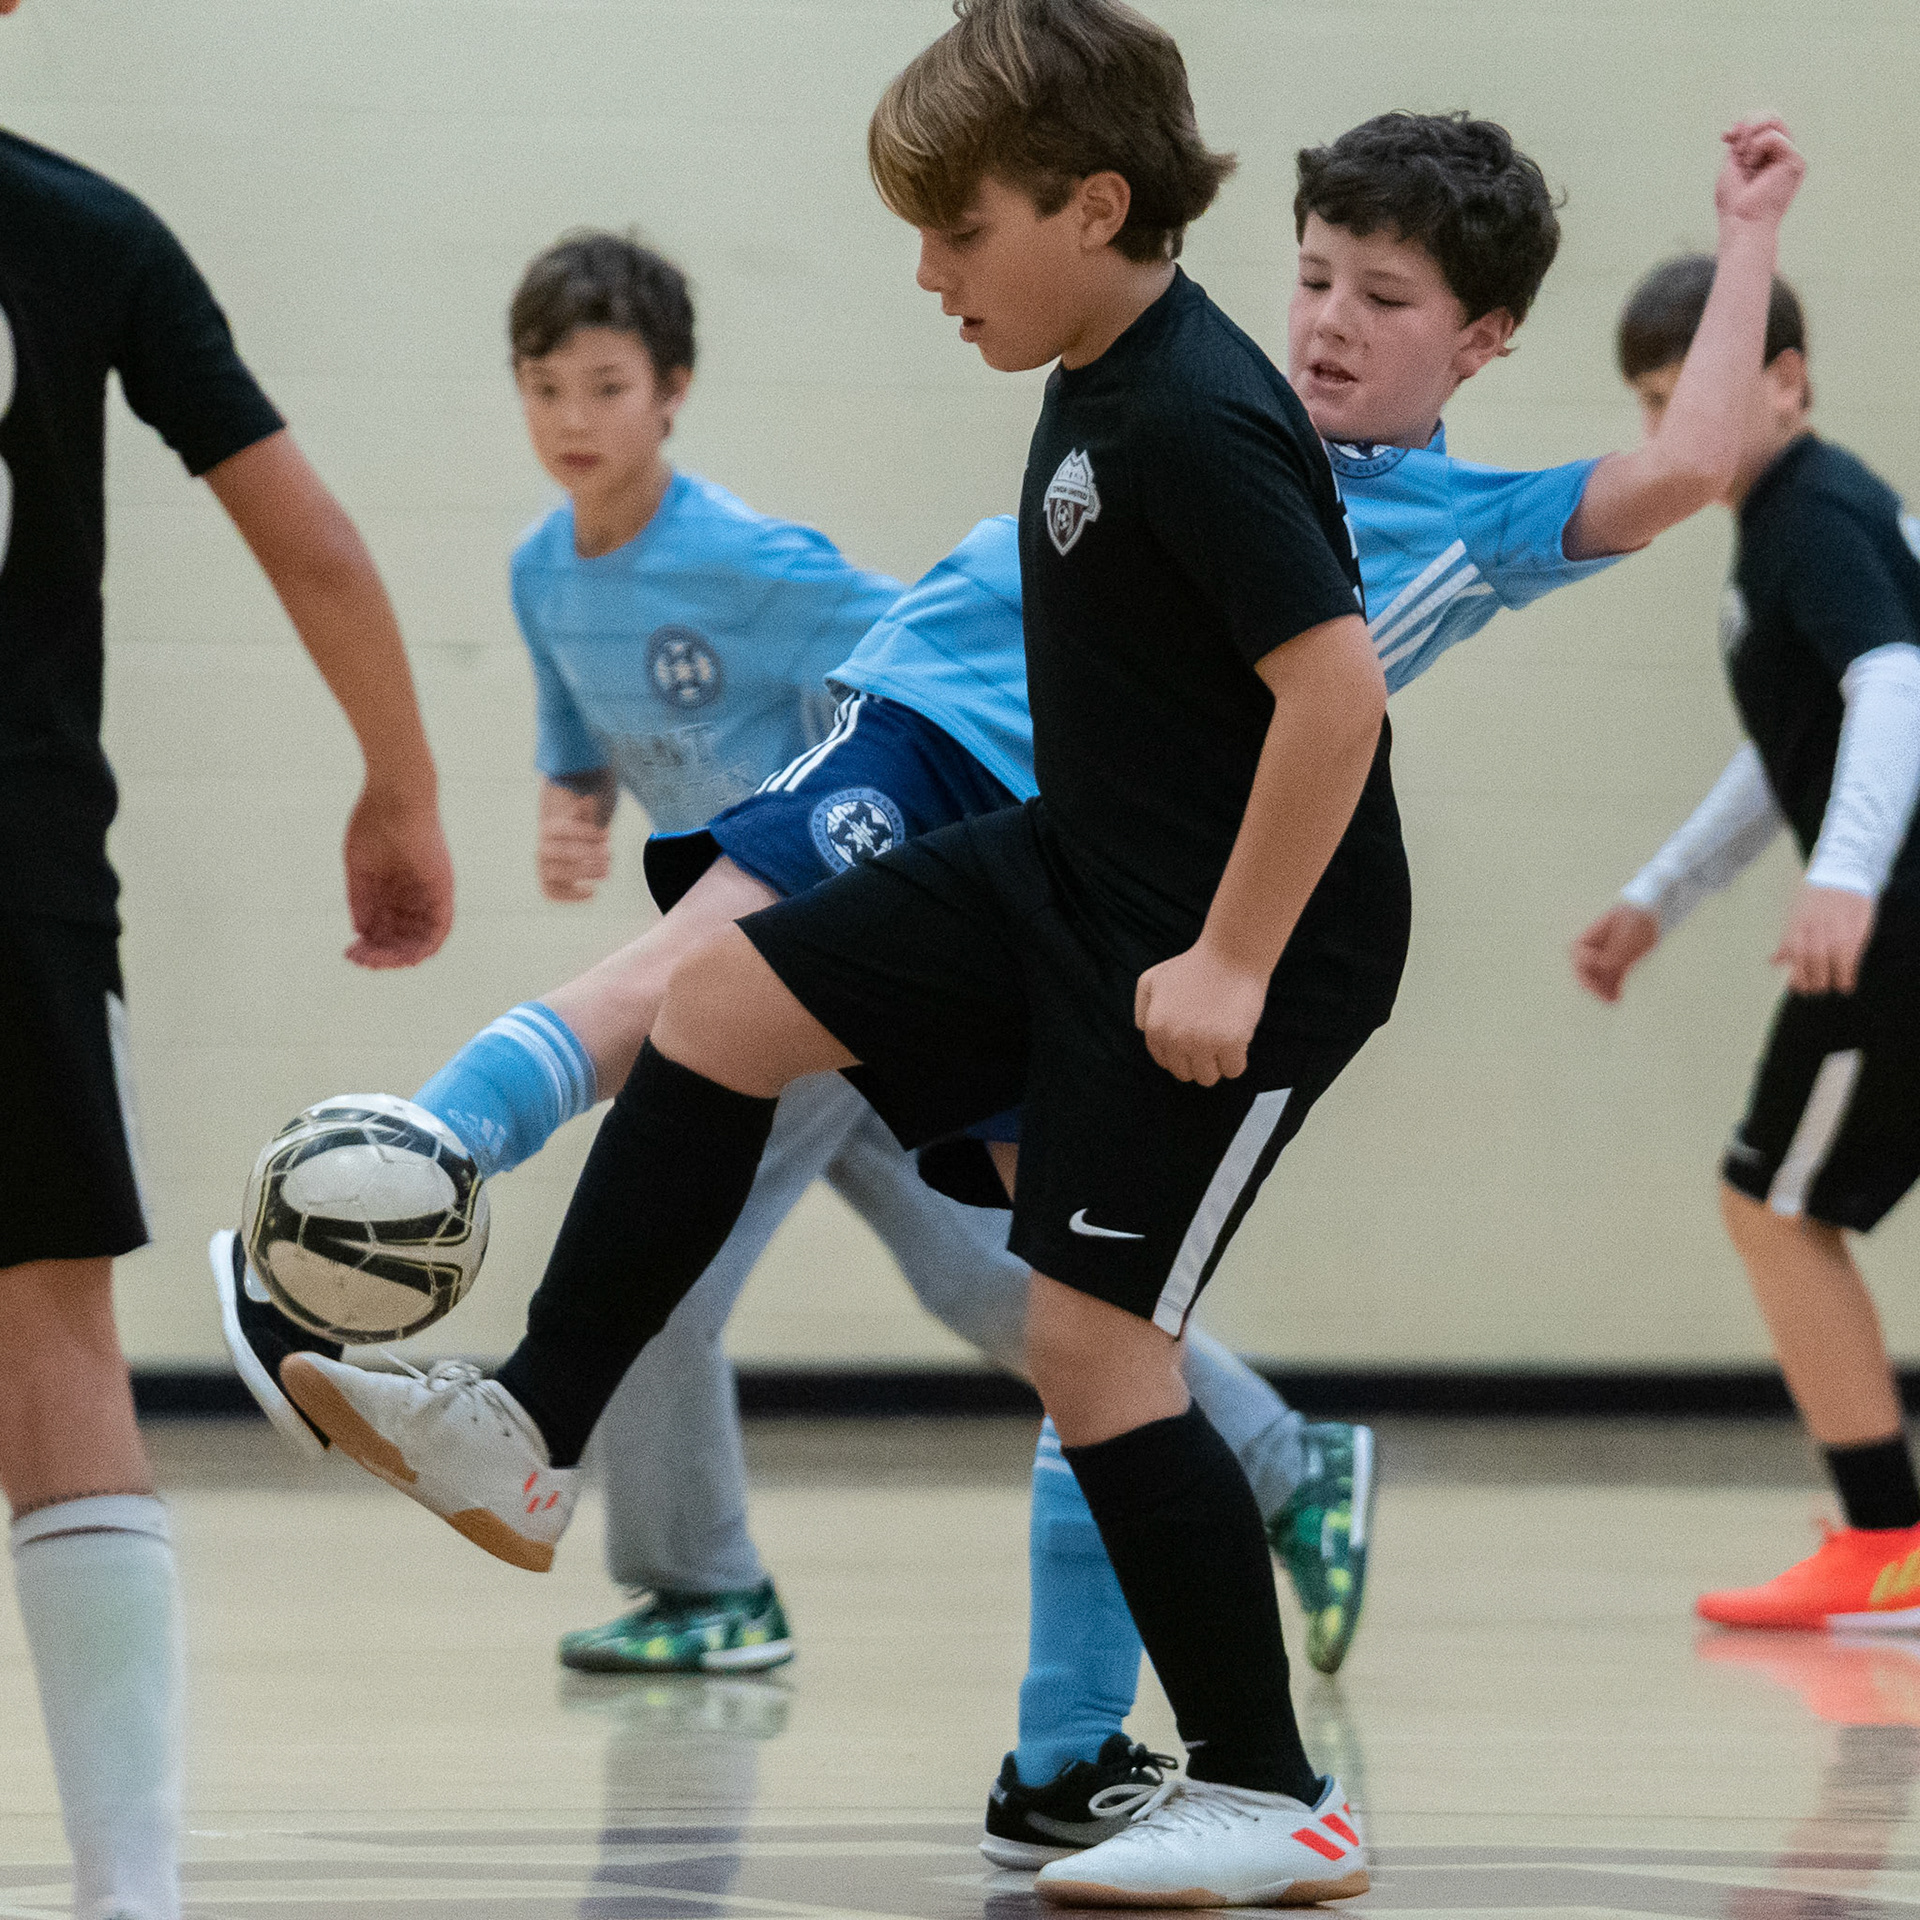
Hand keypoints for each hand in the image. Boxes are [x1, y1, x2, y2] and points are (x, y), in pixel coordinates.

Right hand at [342, 783, 453, 968]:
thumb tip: (361, 932)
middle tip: (359, 961)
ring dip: (399, 956)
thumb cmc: (373, 821)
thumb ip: (362, 899)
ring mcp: (430, 891)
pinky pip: (441, 926)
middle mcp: (414, 893)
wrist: (394, 794)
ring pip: (421, 937)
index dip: (371, 945)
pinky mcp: (443, 888)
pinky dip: (426, 945)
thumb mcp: (360, 867)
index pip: (388, 927)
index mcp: (394, 887)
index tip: (350, 952)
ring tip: (374, 962)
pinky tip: (406, 958)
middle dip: (381, 954)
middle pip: (403, 936)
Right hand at [538, 774, 614, 901]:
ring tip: (607, 871)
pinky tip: (592, 891)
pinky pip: (555, 893)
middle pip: (565, 852)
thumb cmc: (576, 836)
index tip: (607, 836)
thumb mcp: (581, 823)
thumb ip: (585, 813)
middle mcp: (542, 850)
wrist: (560, 855)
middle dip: (589, 853)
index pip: (567, 830)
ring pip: (560, 872)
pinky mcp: (547, 887)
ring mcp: (543, 870)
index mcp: (549, 830)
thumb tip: (588, 799)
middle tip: (610, 854)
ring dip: (585, 872)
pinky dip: (573, 895)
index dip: (588, 833)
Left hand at [1134, 940, 1267, 1085]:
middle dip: (1198, 1061)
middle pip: (1186, 1074)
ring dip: (1217, 1065)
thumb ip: (1142, 1008)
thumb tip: (1143, 1032)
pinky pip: (1234, 1071)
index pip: (1166, 1062)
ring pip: (1208, 1078)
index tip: (1195, 1042)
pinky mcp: (1231, 1043)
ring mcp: (1203, 1043)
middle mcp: (1176, 1039)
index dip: (1182, 1055)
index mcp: (1156, 1028)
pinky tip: (1239, 1041)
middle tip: (1212, 1040)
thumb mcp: (1153, 979)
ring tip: (1224, 1042)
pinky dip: (1238, 1060)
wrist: (1230, 953)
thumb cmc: (1194, 965)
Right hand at [1570, 903, 1659, 1003]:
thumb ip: (1616, 950)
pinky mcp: (1615, 966)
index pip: (1578, 955)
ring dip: (1601, 991)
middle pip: (1584, 972)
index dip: (1588, 963)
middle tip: (1605, 996)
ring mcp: (1603, 959)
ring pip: (1595, 980)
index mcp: (1588, 938)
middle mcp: (1591, 951)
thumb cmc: (1636, 920)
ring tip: (1613, 1001)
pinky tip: (1617, 998)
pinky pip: (1608, 981)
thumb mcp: (1628, 932)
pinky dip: (1611, 990)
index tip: (1604, 963)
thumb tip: (1605, 966)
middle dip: (1593, 985)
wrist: (1649, 917)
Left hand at [1715, 117, 1804, 229]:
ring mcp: (1791, 158)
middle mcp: (1783, 155)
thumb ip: (1739, 142)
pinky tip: (1752, 166)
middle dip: (1748, 125)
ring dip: (1749, 139)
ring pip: (1774, 122)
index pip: (1762, 123)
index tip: (1725, 136)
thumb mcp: (1732, 164)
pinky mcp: (1795, 162)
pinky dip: (1756, 148)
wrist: (1741, 223)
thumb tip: (1739, 123)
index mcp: (1769, 156)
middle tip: (1735, 146)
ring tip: (1744, 161)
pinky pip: (1773, 137)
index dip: (1743, 123)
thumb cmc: (1734, 203)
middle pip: (1771, 117)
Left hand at [1773, 882, 1874, 994]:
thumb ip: (1787, 939)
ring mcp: (1835, 924)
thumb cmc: (1815, 895)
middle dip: (1812, 979)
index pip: (1793, 951)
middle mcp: (1814, 923)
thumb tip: (1774, 961)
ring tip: (1832, 988)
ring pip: (1830, 956)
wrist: (1842, 869)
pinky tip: (1847, 983)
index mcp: (1796, 920)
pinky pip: (1850, 952)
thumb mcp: (1795, 912)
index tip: (1799, 987)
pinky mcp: (1855, 925)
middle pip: (1811, 956)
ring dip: (1830, 977)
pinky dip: (1847, 971)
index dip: (1796, 973)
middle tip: (1814, 991)